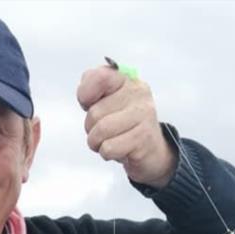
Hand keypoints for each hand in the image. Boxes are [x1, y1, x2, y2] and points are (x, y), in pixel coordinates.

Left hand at [76, 63, 177, 188]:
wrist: (151, 149)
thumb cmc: (123, 125)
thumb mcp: (106, 102)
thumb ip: (91, 89)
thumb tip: (84, 93)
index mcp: (126, 80)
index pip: (99, 77)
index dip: (85, 95)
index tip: (89, 105)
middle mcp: (137, 93)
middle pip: (94, 113)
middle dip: (91, 129)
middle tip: (104, 132)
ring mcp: (143, 114)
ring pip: (101, 131)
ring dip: (97, 143)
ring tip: (109, 141)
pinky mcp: (144, 137)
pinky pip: (109, 148)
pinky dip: (107, 154)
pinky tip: (119, 150)